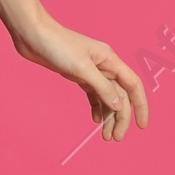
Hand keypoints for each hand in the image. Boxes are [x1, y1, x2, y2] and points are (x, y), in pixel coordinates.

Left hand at [8, 14, 147, 141]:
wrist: (33, 35)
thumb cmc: (57, 45)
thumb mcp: (81, 68)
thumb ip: (102, 87)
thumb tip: (118, 105)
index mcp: (110, 60)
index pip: (133, 85)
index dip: (141, 106)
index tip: (141, 126)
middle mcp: (104, 65)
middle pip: (120, 96)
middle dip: (121, 118)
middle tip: (115, 138)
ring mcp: (91, 71)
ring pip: (107, 97)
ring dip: (108, 116)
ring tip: (105, 136)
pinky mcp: (78, 75)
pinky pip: (93, 94)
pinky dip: (96, 107)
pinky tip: (95, 119)